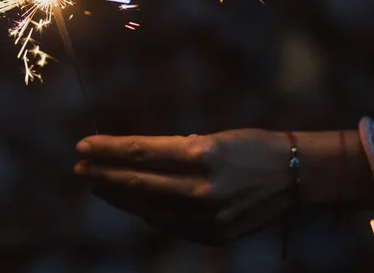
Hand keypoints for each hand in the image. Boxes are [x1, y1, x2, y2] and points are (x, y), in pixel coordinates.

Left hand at [73, 129, 295, 244]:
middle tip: (80, 167)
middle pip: (137, 181)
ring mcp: (205, 216)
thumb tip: (135, 159)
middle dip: (103, 174)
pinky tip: (132, 202)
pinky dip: (146, 212)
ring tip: (98, 185)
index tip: (83, 144)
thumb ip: (174, 153)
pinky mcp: (211, 234)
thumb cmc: (251, 147)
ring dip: (119, 196)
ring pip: (147, 208)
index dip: (108, 149)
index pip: (140, 152)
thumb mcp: (212, 138)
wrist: (293, 177)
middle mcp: (200, 188)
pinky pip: (168, 224)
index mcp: (201, 154)